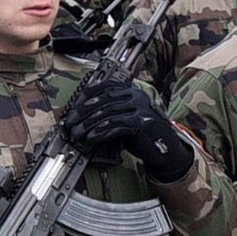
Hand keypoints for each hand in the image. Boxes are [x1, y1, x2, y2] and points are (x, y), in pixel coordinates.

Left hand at [64, 75, 195, 181]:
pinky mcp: (142, 122)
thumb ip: (108, 112)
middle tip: (70, 123)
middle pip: (103, 99)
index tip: (73, 108)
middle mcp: (137, 95)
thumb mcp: (124, 118)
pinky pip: (116, 125)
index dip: (85, 96)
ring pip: (108, 112)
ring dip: (88, 125)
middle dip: (83, 112)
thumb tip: (82, 115)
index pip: (104, 86)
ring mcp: (141, 108)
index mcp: (131, 90)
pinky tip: (91, 138)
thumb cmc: (143, 134)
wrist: (166, 149)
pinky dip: (101, 132)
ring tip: (78, 134)